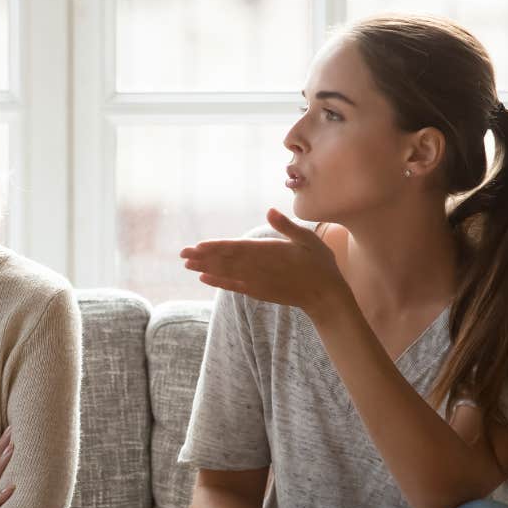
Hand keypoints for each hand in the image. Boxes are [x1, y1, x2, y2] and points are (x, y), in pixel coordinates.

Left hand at [180, 207, 349, 318]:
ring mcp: (258, 282)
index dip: (216, 247)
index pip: (238, 248)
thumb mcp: (307, 239)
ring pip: (227, 273)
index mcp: (270, 251)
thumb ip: (287, 226)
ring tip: (187, 265)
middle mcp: (260, 268)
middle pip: (227, 261)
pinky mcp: (259, 292)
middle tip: (182, 254)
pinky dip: (219, 282)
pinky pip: (234, 287)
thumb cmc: (319, 263)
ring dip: (206, 268)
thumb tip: (269, 210)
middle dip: (203, 257)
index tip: (198, 245)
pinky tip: (205, 278)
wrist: (325, 296)